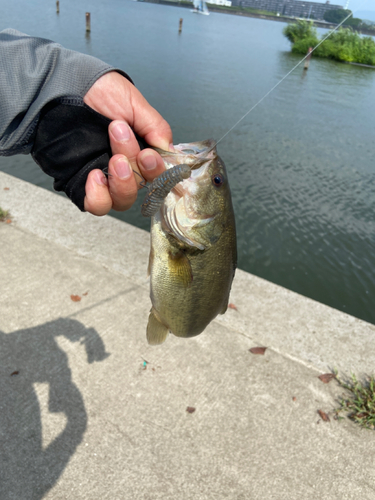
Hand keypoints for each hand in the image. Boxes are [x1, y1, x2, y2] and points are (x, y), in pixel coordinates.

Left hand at [83, 71, 172, 214]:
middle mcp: (125, 167)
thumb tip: (170, 152)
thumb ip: (156, 128)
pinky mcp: (82, 183)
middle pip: (142, 187)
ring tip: (113, 159)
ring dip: (122, 184)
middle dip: (135, 166)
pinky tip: (95, 176)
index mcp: (141, 149)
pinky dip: (100, 197)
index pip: (159, 175)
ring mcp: (105, 177)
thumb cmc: (98, 90)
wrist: (63, 85)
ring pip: (123, 201)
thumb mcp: (134, 103)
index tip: (148, 154)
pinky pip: (97, 205)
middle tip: (121, 137)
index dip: (157, 171)